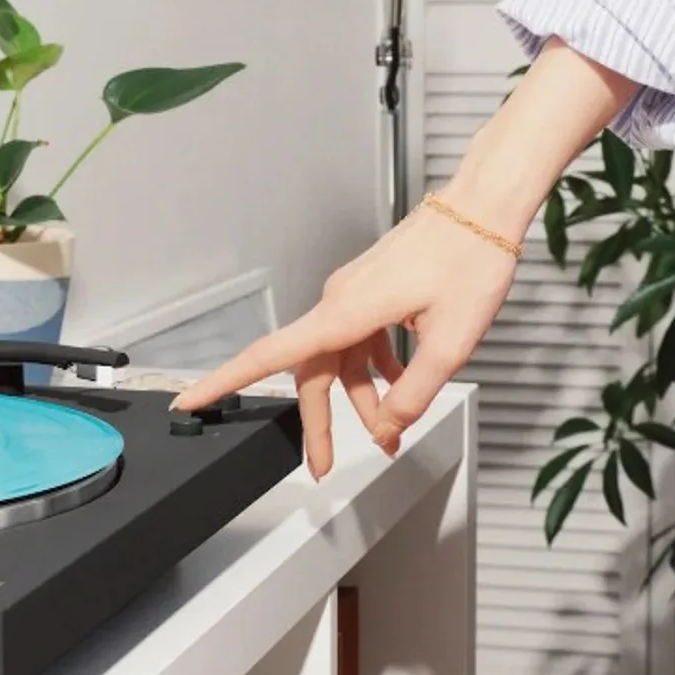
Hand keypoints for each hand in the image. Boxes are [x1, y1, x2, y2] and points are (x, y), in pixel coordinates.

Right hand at [170, 193, 519, 476]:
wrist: (484, 208)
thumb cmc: (469, 260)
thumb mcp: (450, 343)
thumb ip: (414, 393)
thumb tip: (386, 429)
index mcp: (345, 313)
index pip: (269, 356)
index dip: (225, 382)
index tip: (190, 400)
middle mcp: (339, 302)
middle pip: (311, 373)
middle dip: (320, 423)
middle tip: (322, 466)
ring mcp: (354, 295)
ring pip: (341, 360)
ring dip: (360, 399)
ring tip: (391, 431)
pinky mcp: (372, 291)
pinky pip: (360, 341)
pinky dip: (376, 370)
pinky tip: (403, 385)